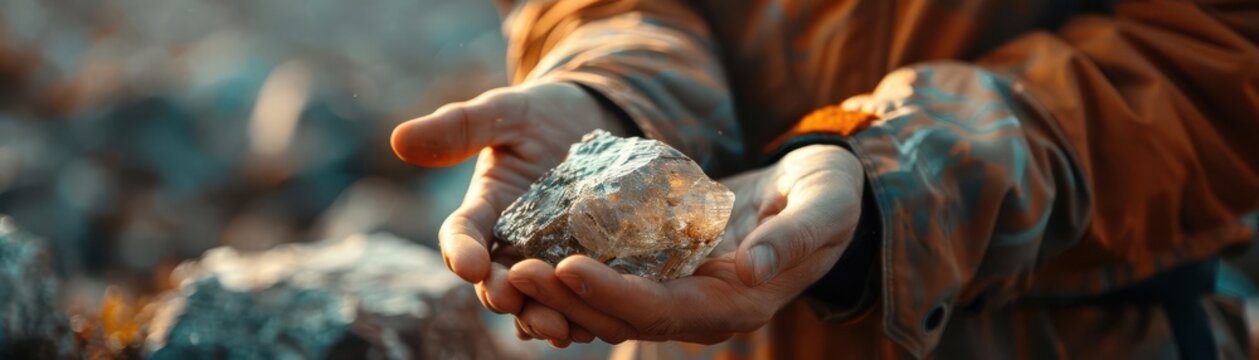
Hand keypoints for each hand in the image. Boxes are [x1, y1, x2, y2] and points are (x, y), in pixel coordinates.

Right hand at [391, 82, 625, 324]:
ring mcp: (547, 260)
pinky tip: (593, 325)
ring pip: (536, 300)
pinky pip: (578, 300)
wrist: (592, 123)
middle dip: (500, 294)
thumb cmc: (539, 115)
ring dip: (541, 317)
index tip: (467, 264)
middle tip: (511, 301)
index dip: (461, 251)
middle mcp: (509, 245)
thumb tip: (399, 139)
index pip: (460, 236)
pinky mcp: (587, 267)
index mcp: (483, 211)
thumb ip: (458, 127)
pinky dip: (581, 315)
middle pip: (495, 281)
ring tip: (557, 327)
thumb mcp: (502, 112)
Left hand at [508, 144, 864, 343]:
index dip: (613, 294)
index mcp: (737, 304)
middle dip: (569, 300)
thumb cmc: (829, 198)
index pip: (663, 310)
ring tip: (512, 269)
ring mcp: (681, 296)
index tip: (567, 268)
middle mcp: (701, 311)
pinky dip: (575, 276)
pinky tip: (535, 253)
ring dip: (561, 295)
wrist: (823, 198)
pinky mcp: (667, 274)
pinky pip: (614, 284)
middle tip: (519, 273)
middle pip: (623, 318)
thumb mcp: (824, 207)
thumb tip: (754, 265)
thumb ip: (796, 236)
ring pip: (610, 308)